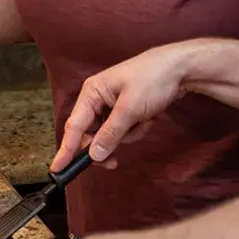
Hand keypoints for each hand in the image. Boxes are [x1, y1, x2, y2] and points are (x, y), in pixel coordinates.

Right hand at [50, 43, 188, 170]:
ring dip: (128, 134)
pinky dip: (137, 128)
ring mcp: (113, 105)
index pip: (74, 126)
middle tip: (114, 163)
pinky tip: (150, 117)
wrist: (181, 68)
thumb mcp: (130, 109)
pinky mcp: (126, 110)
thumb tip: (93, 155)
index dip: (66, 149)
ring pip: (110, 135)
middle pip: (91, 134)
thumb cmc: (153, 80)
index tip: (57, 169)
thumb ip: (110, 133)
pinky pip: (125, 130)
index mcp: (92, 92)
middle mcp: (98, 99)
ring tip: (144, 121)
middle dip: (107, 145)